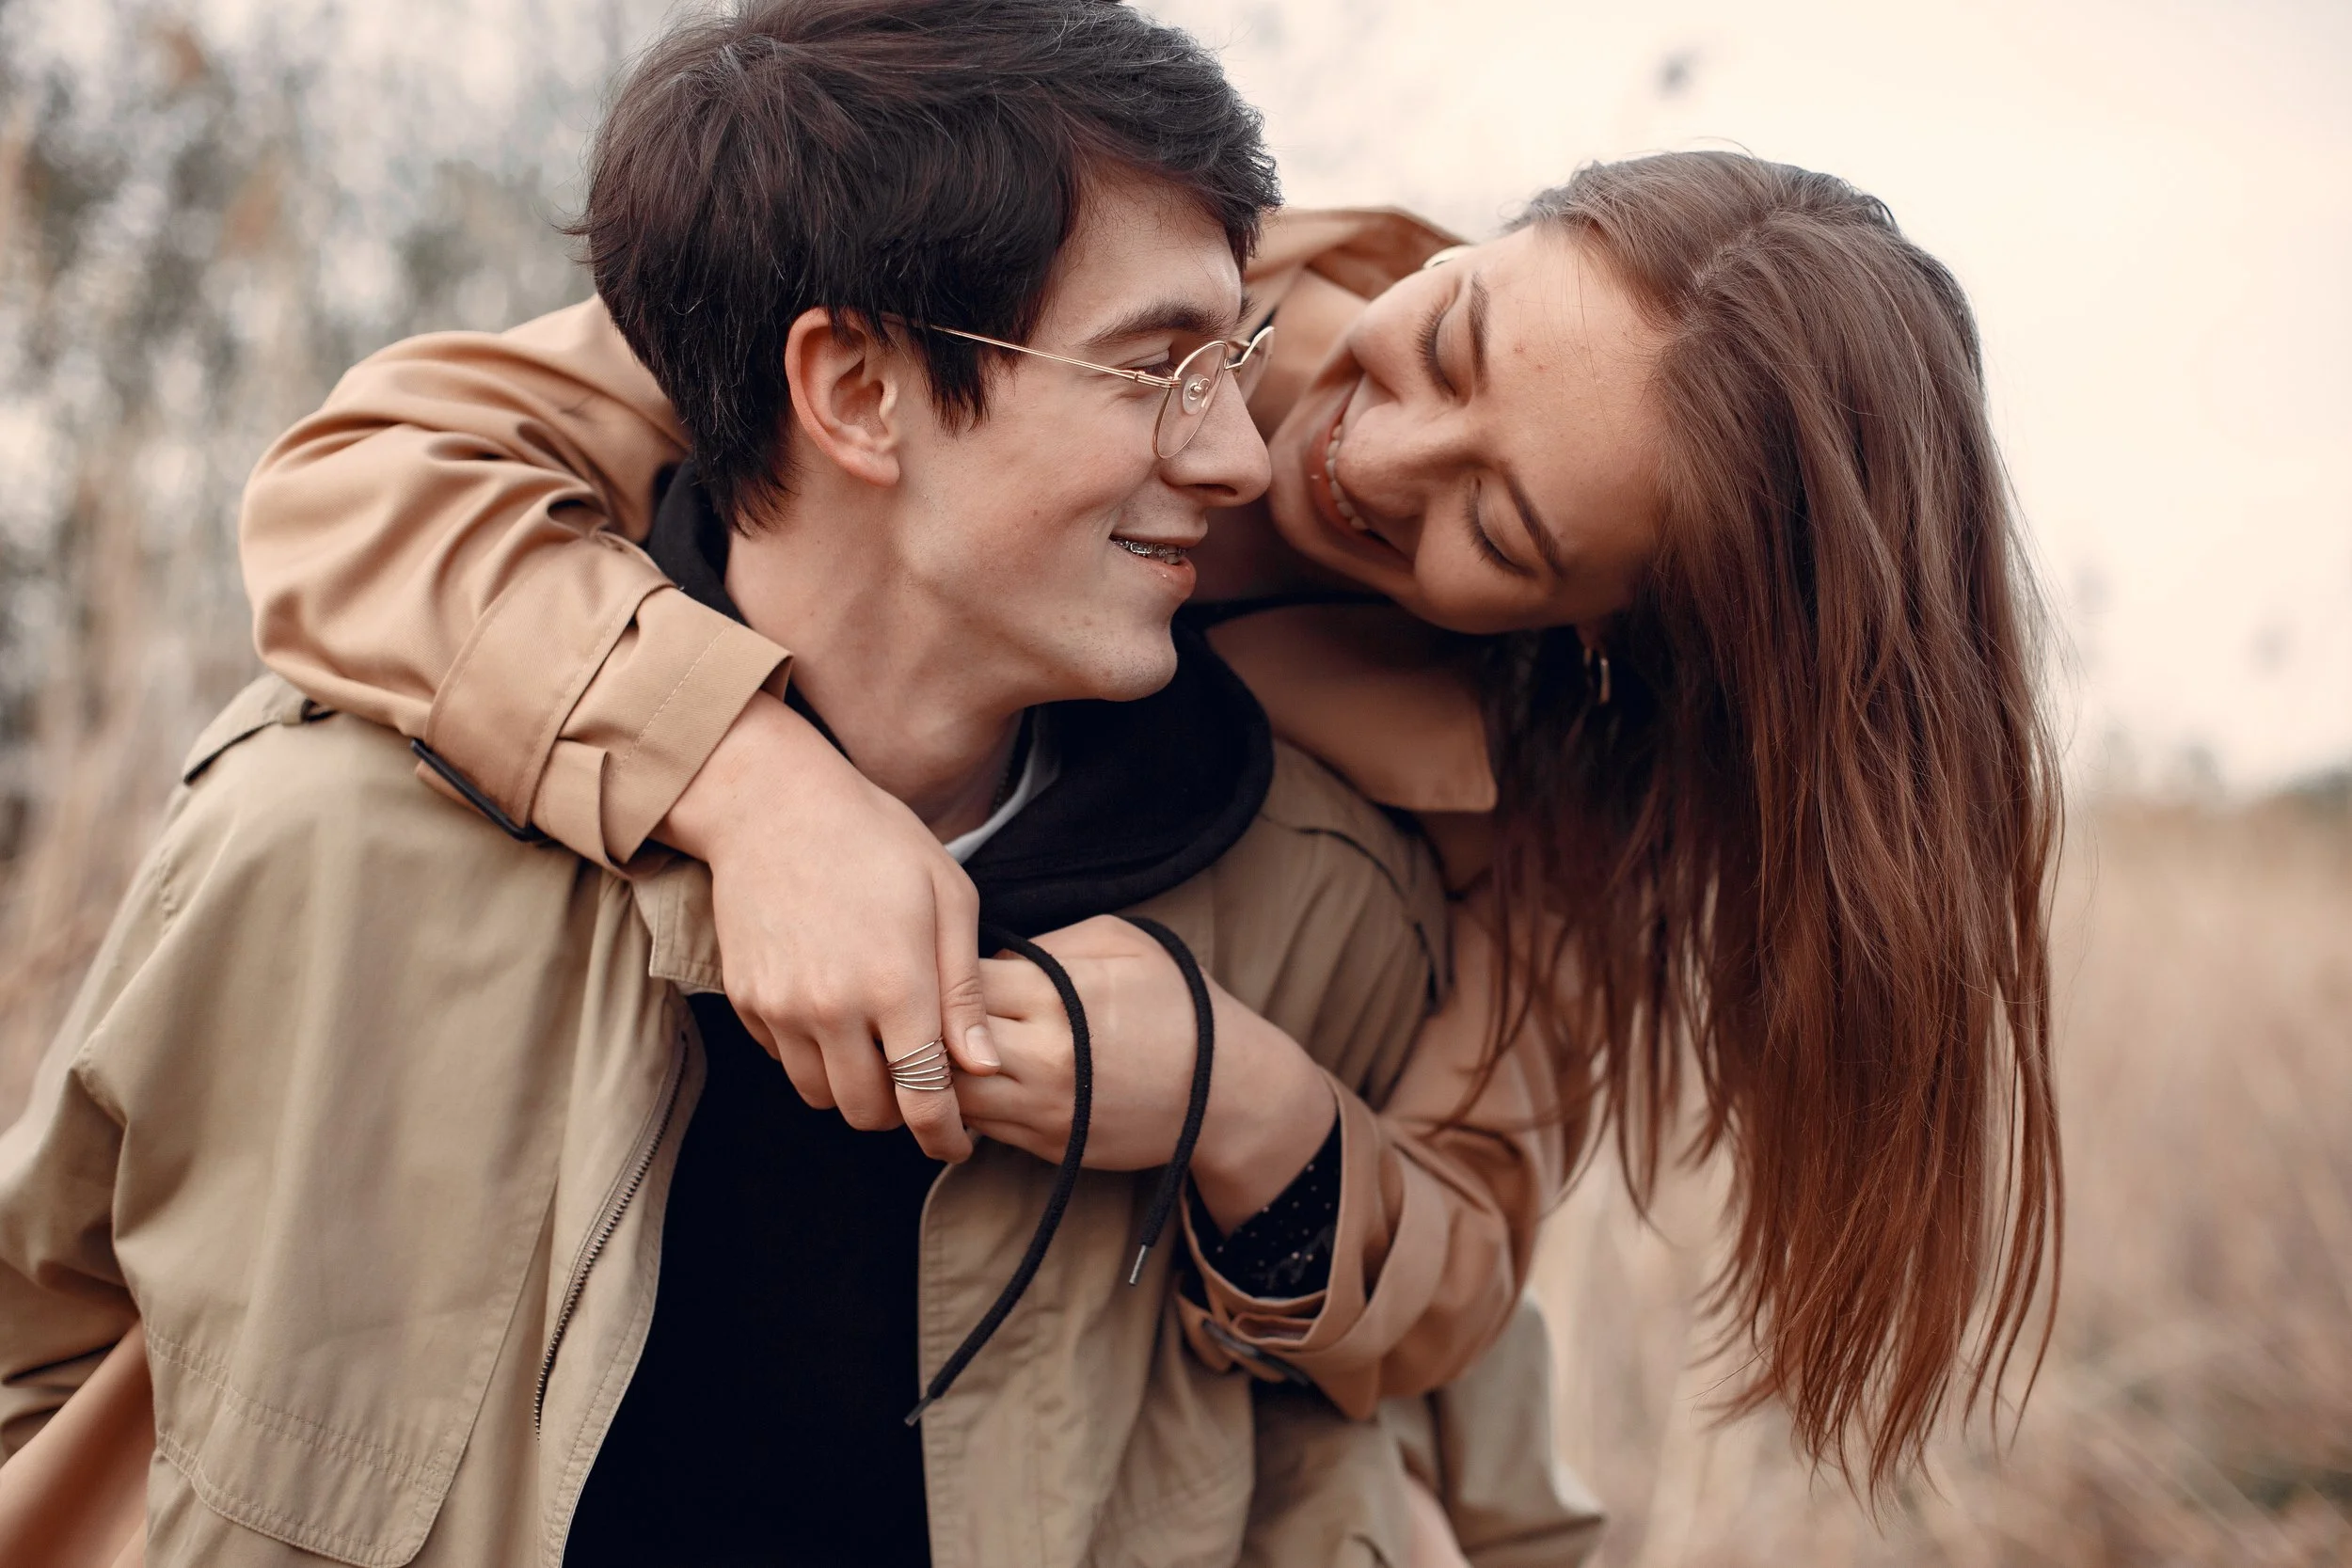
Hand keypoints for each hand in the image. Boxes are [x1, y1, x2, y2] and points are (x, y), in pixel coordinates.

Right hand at [659, 692, 997, 1160]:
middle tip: (917, 1084)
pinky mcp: (747, 1000)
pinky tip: (832, 1011)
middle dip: (898, 1113)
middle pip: (867, 1112)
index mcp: (896, 985)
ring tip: (876, 1049)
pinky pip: (782, 1059)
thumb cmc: (876, 839)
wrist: (772, 804)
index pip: (923, 1097)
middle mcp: (834, 1009)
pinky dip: (810, 1055)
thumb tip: (981, 1064)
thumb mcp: (949, 897)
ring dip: (852, 1089)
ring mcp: (782, 1008)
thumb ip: (965, 990)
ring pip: (819, 1096)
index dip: (943, 1134)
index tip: (954, 1140)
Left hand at [958, 915, 1334, 1226]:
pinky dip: (967, 1105)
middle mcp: (1043, 1056)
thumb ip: (1049, 945)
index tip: (941, 966)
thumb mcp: (1123, 943)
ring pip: (951, 1096)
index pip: (959, 983)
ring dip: (937, 1075)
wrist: (1228, 1092)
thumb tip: (991, 959)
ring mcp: (1044, 1109)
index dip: (940, 974)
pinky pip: (981, 1128)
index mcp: (1057, 995)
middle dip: (923, 1027)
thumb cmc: (1179, 1003)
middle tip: (920, 1011)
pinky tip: (971, 1082)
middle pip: (939, 1044)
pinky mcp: (1049, 1146)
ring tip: (935, 1051)